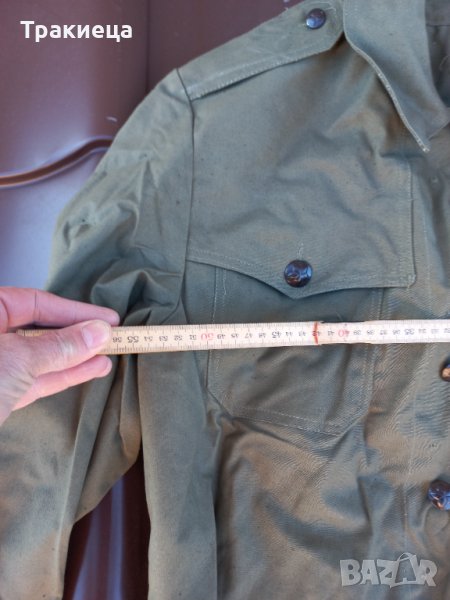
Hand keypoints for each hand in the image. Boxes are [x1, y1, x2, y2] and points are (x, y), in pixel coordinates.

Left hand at [0, 287, 119, 424]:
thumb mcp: (18, 359)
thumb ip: (61, 346)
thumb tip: (99, 332)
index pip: (36, 303)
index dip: (76, 310)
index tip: (108, 318)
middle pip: (40, 329)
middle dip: (78, 334)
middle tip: (113, 336)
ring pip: (41, 357)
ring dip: (76, 357)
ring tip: (109, 355)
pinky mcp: (1, 394)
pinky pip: (37, 379)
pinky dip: (64, 375)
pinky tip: (92, 369)